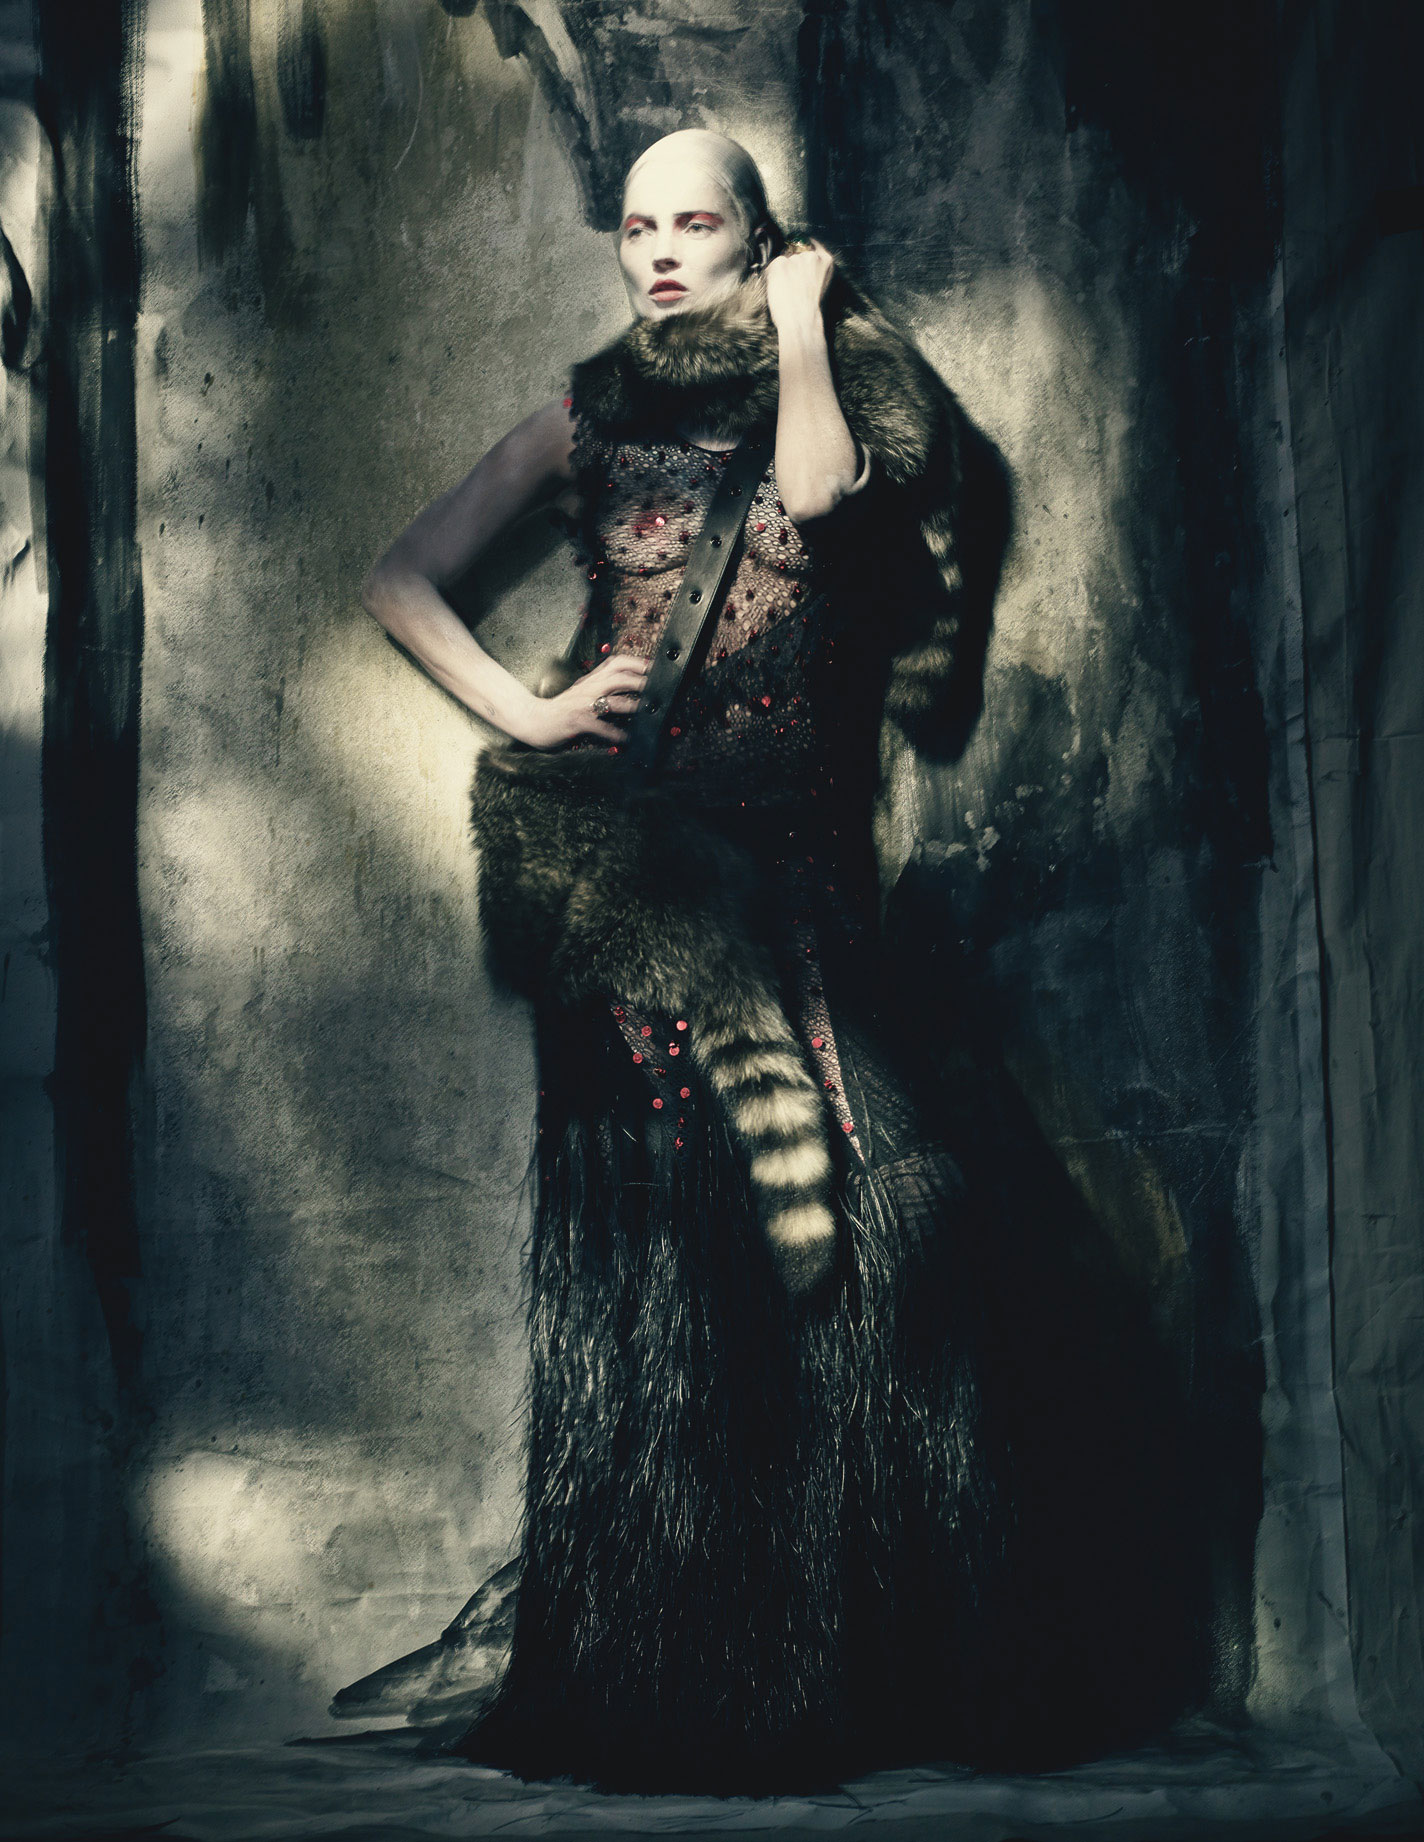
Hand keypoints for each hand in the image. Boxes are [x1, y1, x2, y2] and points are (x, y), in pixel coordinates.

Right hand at [519, 650, 650, 748]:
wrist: (534, 719)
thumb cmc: (561, 709)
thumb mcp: (582, 692)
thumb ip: (601, 687)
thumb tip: (627, 687)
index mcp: (591, 680)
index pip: (617, 663)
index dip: (637, 663)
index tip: (655, 668)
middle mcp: (589, 688)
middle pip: (618, 677)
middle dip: (640, 681)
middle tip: (660, 688)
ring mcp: (583, 705)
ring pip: (611, 700)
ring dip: (632, 705)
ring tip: (648, 711)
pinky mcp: (577, 722)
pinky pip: (600, 727)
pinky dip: (615, 733)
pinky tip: (627, 739)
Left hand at [764, 240, 834, 341]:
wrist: (803, 322)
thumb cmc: (812, 311)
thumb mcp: (823, 286)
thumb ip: (815, 271)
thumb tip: (800, 267)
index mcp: (826, 261)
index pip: (811, 244)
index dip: (802, 250)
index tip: (796, 255)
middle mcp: (811, 256)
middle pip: (796, 253)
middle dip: (792, 266)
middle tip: (792, 286)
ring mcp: (795, 259)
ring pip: (784, 260)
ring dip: (783, 273)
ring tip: (787, 292)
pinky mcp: (780, 264)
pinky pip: (772, 266)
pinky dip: (772, 277)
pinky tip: (779, 290)